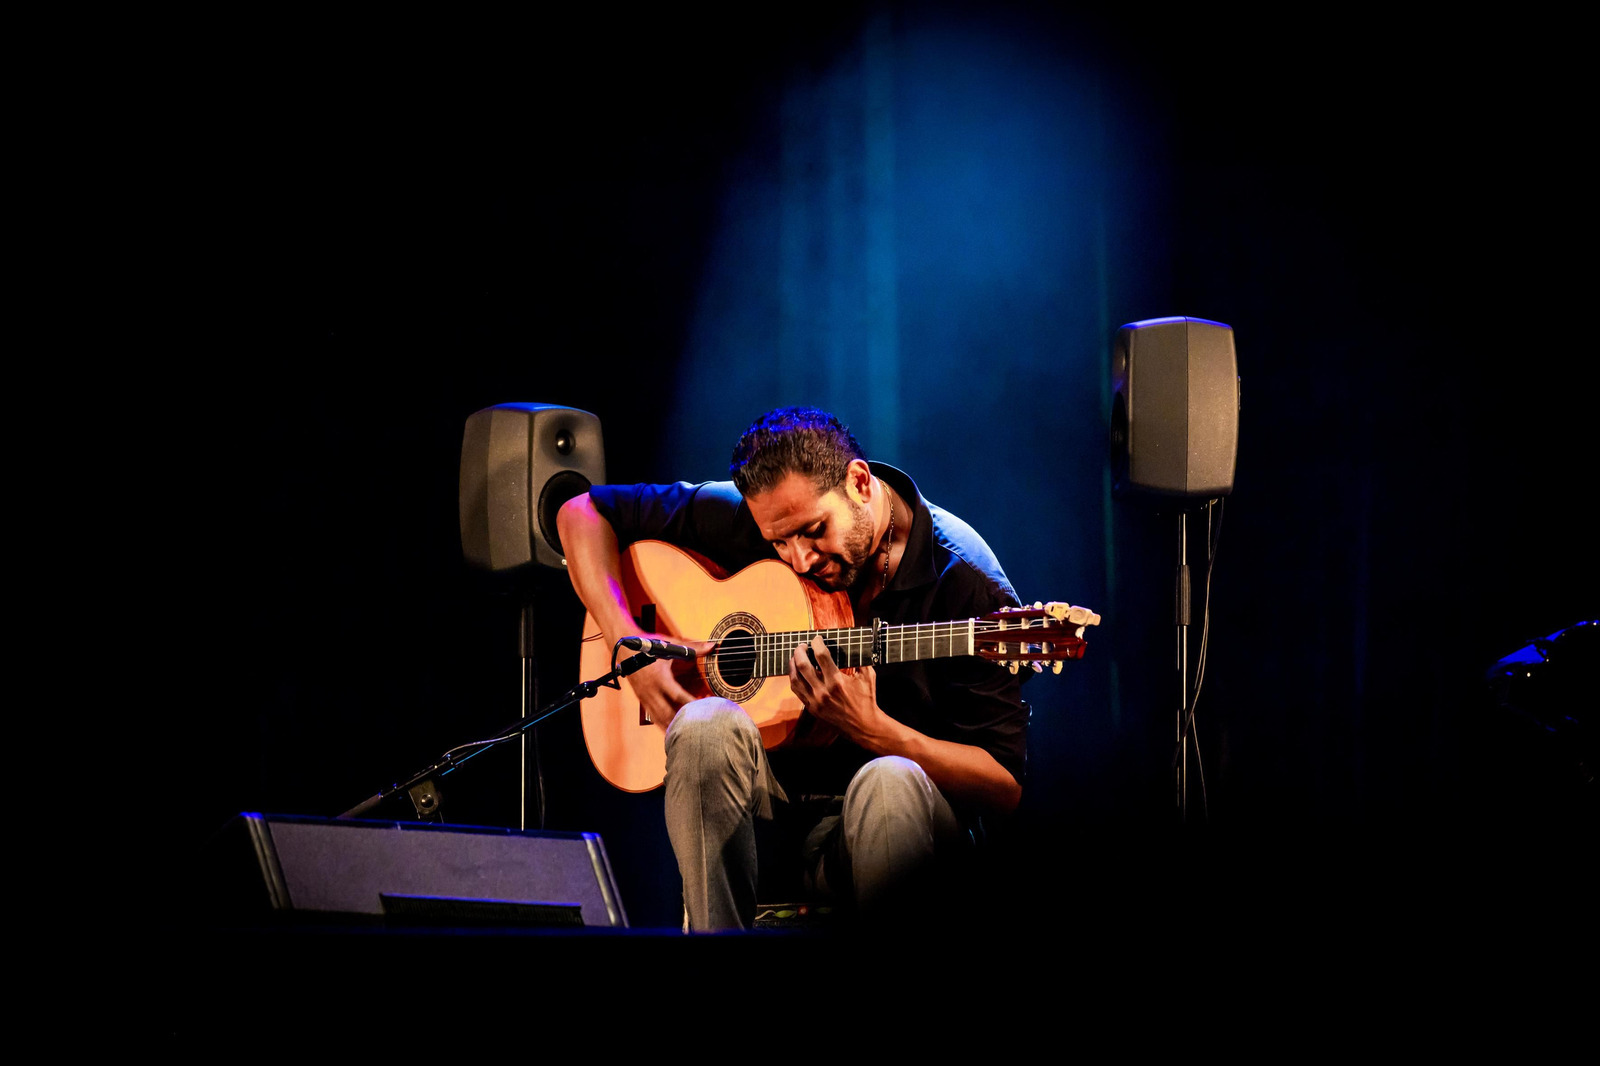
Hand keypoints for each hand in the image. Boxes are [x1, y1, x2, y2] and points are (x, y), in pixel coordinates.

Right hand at [621, 634, 716, 730]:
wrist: (624, 646)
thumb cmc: (648, 645)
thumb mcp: (670, 645)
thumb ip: (692, 648)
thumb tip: (711, 647)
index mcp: (660, 678)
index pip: (678, 696)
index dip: (691, 704)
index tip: (704, 710)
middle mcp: (651, 690)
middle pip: (668, 713)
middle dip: (682, 721)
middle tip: (697, 729)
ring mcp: (645, 697)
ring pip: (659, 718)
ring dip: (672, 727)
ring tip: (685, 736)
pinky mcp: (641, 699)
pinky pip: (652, 716)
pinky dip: (662, 725)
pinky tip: (670, 731)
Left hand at [788, 635, 891, 749]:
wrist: (863, 726)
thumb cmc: (867, 700)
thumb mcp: (868, 676)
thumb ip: (859, 659)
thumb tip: (852, 645)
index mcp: (837, 681)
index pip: (821, 656)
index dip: (817, 643)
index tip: (816, 639)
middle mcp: (823, 691)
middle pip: (803, 665)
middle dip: (799, 651)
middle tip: (801, 645)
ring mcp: (815, 701)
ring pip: (795, 679)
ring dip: (793, 664)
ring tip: (795, 656)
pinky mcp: (812, 708)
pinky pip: (797, 691)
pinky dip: (794, 678)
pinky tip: (796, 672)